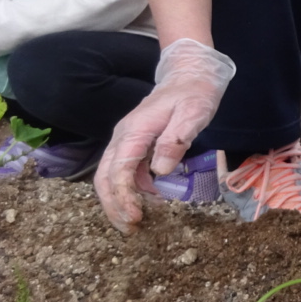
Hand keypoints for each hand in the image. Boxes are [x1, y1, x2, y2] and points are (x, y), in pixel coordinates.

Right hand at [95, 38, 235, 233]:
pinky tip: (152, 199)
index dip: (123, 197)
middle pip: (106, 177)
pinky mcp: (136, 143)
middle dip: (114, 205)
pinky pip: (127, 170)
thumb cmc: (194, 92)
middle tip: (130, 228)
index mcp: (134, 132)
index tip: (136, 217)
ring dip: (121, 199)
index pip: (119, 170)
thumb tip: (161, 171)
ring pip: (112, 175)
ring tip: (138, 221)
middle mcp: (124, 137)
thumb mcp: (193, 114)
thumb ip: (176, 140)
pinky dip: (134, 188)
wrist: (190, 73)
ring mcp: (128, 140)